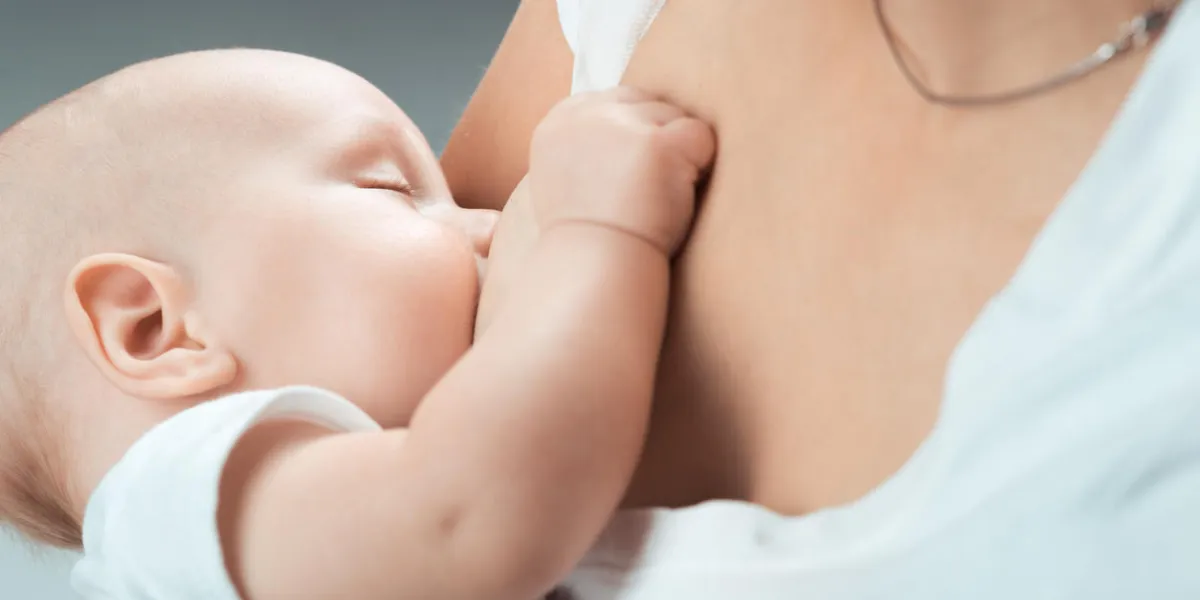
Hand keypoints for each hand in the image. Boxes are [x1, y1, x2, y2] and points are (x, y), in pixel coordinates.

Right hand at [528, 87, 714, 255]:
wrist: (594, 268)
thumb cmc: (588, 237)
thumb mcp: (568, 178)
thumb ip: (591, 142)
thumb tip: (634, 123)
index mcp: (559, 121)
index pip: (618, 100)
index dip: (636, 134)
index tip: (632, 173)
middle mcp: (587, 115)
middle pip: (649, 104)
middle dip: (659, 141)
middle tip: (649, 190)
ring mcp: (621, 126)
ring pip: (676, 118)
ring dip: (679, 156)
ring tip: (658, 198)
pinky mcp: (657, 144)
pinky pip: (701, 136)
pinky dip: (700, 167)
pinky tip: (678, 198)